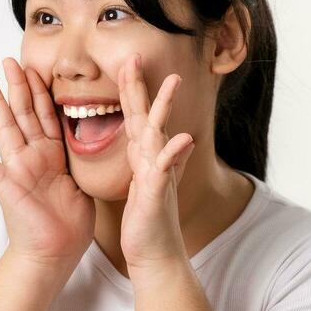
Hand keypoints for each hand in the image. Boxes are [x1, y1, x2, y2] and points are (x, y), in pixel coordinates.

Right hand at [0, 58, 94, 268]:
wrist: (56, 253)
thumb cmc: (68, 224)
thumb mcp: (79, 183)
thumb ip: (75, 161)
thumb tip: (86, 144)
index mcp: (51, 155)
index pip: (45, 115)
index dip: (40, 91)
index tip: (35, 67)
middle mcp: (32, 158)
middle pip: (24, 114)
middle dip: (17, 86)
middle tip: (9, 60)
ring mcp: (18, 170)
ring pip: (8, 129)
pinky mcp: (9, 187)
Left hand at [117, 53, 196, 272]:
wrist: (155, 254)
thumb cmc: (147, 222)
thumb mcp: (147, 185)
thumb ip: (159, 161)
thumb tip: (178, 139)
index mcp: (143, 157)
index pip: (136, 117)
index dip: (130, 90)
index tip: (126, 62)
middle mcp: (152, 161)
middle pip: (146, 117)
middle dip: (142, 86)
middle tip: (137, 56)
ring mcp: (156, 175)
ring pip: (158, 136)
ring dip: (164, 110)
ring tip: (172, 83)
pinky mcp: (156, 194)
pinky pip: (164, 170)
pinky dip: (173, 154)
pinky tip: (184, 138)